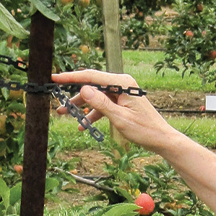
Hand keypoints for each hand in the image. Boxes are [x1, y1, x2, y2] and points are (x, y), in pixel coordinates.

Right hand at [50, 69, 180, 153]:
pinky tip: (83, 126)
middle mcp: (122, 84)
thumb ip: (101, 103)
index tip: (55, 78)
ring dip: (81, 106)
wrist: (161, 139)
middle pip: (92, 85)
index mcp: (123, 83)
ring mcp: (122, 93)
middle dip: (74, 94)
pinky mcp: (121, 102)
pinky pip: (103, 105)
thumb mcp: (119, 118)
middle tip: (57, 101)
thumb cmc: (144, 129)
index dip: (71, 77)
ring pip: (95, 96)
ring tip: (64, 113)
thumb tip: (83, 89)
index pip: (92, 76)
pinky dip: (93, 114)